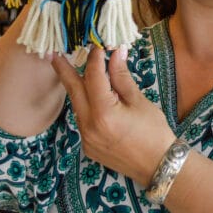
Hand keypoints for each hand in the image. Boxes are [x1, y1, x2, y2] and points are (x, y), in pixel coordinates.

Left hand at [51, 46, 176, 186]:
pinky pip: (82, 120)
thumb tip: (115, 53)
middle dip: (63, 71)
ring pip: (77, 106)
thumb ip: (121, 77)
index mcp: (104, 113)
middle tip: (53, 54)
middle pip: (73, 91)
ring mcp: (86, 138)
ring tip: (70, 71)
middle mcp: (89, 126)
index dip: (95, 59)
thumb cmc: (154, 132)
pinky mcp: (88, 146)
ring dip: (76, 88)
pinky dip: (85, 105)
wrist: (158, 166)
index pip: (93, 77)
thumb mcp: (139, 101)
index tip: (98, 45)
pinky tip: (91, 97)